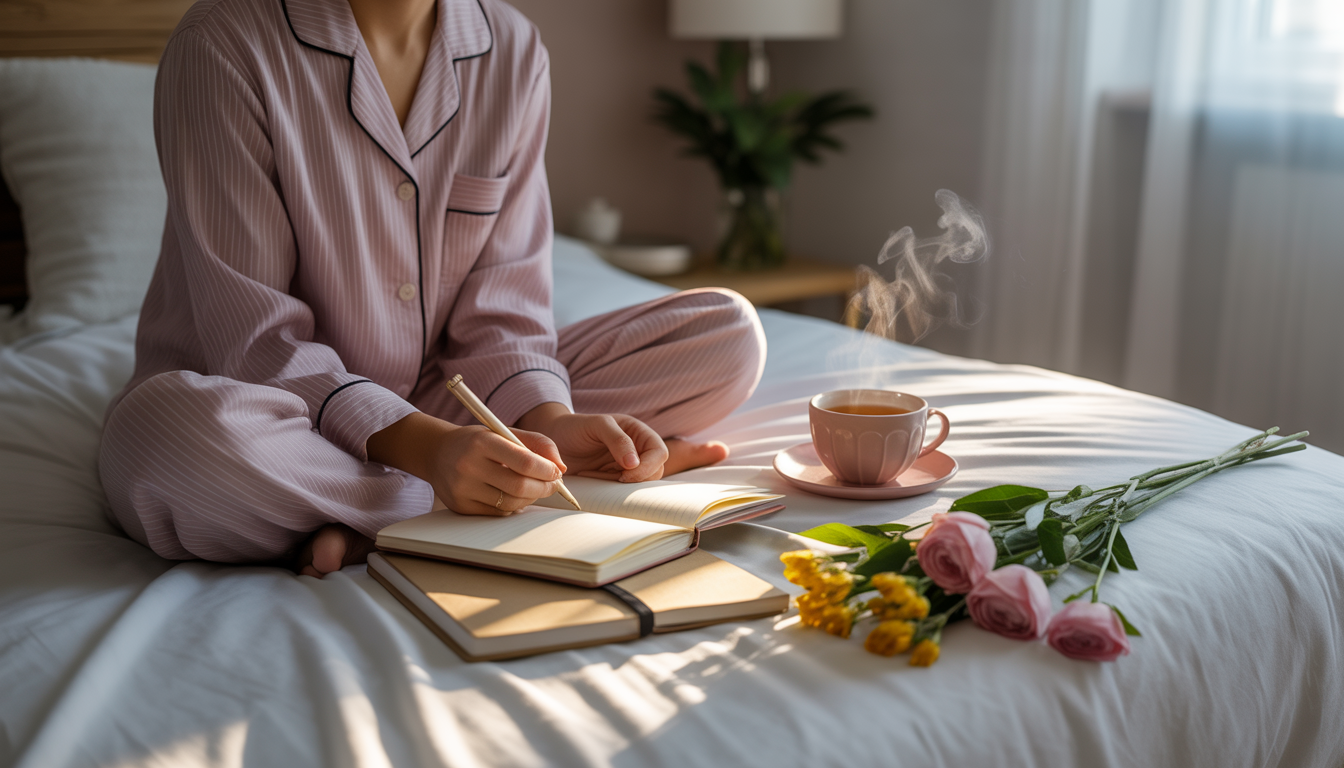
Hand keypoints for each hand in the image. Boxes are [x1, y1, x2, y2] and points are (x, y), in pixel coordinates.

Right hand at [367, 413, 565, 514]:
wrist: (437, 452)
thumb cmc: (477, 441)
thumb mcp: (504, 431)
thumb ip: (536, 443)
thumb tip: (561, 467)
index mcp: (482, 442)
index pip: (525, 462)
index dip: (547, 470)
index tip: (556, 472)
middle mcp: (469, 466)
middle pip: (519, 486)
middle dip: (544, 488)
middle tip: (553, 485)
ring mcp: (462, 489)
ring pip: (510, 504)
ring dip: (530, 499)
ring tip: (534, 489)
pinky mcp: (460, 506)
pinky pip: (497, 513)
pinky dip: (512, 507)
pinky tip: (513, 495)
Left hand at [517, 404, 668, 482]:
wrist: (552, 439)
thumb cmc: (575, 426)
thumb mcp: (597, 425)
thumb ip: (618, 440)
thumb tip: (634, 463)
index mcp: (638, 433)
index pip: (659, 452)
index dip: (648, 466)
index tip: (627, 473)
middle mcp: (636, 450)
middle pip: (654, 471)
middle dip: (637, 478)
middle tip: (614, 478)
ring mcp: (625, 466)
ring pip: (640, 484)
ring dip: (622, 485)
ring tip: (597, 474)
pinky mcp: (612, 479)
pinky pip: (621, 491)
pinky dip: (609, 489)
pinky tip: (591, 476)